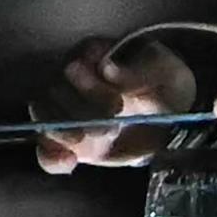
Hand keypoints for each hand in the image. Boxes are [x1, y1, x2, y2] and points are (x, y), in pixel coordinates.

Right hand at [35, 36, 199, 172]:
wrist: (172, 117)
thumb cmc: (165, 84)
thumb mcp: (164, 73)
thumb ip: (138, 72)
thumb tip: (107, 68)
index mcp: (93, 54)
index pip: (76, 64)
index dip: (89, 85)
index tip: (117, 104)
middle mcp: (69, 79)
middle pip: (55, 92)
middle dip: (79, 111)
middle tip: (109, 126)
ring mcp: (64, 110)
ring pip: (43, 118)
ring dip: (60, 131)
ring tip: (83, 140)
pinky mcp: (65, 140)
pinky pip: (46, 148)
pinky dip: (51, 156)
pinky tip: (68, 162)